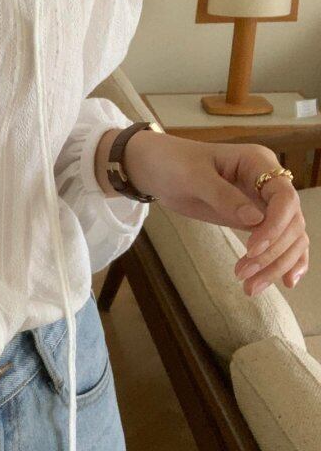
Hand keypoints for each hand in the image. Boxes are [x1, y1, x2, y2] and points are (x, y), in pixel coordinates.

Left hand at [122, 130, 308, 296]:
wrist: (159, 168)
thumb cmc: (174, 164)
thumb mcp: (193, 177)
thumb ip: (223, 196)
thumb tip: (255, 220)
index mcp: (258, 162)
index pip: (284, 197)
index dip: (275, 226)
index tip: (252, 249)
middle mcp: (269, 182)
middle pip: (292, 222)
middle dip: (273, 253)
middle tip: (243, 275)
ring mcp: (265, 203)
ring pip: (290, 236)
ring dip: (277, 264)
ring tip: (250, 288)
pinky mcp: (256, 221)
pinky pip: (279, 242)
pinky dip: (284, 261)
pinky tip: (285, 281)